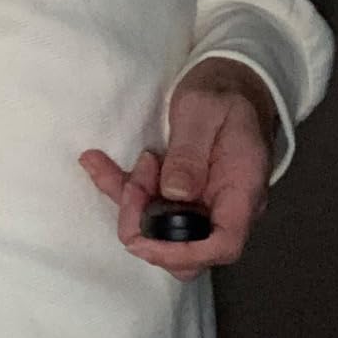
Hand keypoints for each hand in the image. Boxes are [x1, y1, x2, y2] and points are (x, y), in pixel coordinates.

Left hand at [79, 58, 275, 280]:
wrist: (229, 84)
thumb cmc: (223, 94)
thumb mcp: (204, 111)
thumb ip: (190, 152)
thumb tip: (176, 194)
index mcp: (242, 190)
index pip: (223, 245)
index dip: (183, 253)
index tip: (146, 239)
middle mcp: (224, 208)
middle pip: (186, 251)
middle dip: (146, 227)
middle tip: (135, 181)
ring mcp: (201, 206)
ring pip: (159, 231)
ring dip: (131, 202)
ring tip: (130, 160)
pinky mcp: (178, 197)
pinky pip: (145, 206)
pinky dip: (118, 187)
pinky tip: (95, 163)